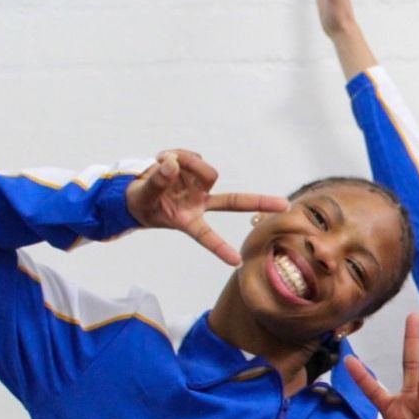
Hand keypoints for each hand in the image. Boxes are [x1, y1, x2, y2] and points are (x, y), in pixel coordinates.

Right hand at [125, 150, 287, 266]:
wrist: (134, 192)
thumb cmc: (142, 203)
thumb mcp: (145, 197)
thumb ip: (157, 182)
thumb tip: (172, 164)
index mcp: (189, 221)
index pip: (207, 236)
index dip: (220, 248)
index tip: (236, 262)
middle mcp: (200, 204)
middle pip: (233, 201)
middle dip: (259, 202)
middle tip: (284, 205)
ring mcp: (199, 187)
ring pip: (206, 170)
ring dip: (187, 162)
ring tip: (164, 163)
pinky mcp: (194, 170)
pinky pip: (193, 157)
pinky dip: (179, 155)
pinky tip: (164, 160)